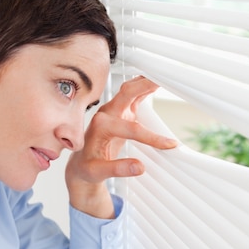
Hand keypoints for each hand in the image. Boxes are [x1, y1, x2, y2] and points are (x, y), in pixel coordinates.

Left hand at [65, 76, 177, 217]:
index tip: (169, 144)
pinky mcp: (121, 112)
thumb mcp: (97, 172)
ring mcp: (114, 111)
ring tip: (166, 75)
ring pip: (131, 90)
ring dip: (148, 82)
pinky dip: (146, 88)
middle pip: (128, 92)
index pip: (132, 129)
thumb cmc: (86, 167)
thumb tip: (139, 167)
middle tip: (166, 78)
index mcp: (101, 126)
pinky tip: (157, 84)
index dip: (152, 137)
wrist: (80, 164)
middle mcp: (106, 114)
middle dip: (147, 84)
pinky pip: (135, 96)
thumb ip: (118, 169)